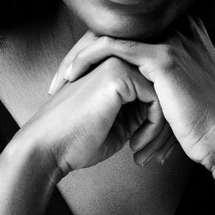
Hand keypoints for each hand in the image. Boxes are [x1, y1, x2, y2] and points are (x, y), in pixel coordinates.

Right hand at [19, 55, 174, 177]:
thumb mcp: (117, 123)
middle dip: (165, 126)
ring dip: (161, 130)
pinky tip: (136, 144)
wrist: (47, 148)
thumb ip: (139, 110)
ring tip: (144, 152)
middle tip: (156, 154)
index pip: (154, 88)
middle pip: (162, 89)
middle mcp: (114, 59)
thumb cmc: (76, 141)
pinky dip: (154, 127)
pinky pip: (156, 100)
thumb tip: (166, 112)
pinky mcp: (118, 76)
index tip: (154, 148)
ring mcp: (115, 63)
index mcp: (111, 69)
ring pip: (163, 94)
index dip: (160, 120)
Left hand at [48, 17, 214, 173]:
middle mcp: (179, 29)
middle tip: (60, 77)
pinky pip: (113, 48)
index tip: (72, 74)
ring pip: (109, 37)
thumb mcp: (179, 96)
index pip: (126, 32)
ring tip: (62, 79)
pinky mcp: (164, 58)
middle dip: (82, 54)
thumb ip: (157, 85)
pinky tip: (72, 76)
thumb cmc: (203, 127)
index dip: (96, 51)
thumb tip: (130, 97)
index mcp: (182, 34)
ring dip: (80, 58)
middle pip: (115, 30)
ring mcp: (173, 40)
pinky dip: (88, 60)